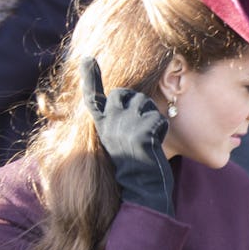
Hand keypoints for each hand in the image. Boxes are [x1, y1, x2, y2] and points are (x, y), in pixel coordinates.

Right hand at [80, 55, 173, 216]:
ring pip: (145, 104)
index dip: (90, 78)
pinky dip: (161, 130)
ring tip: (148, 141)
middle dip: (137, 102)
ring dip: (152, 117)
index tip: (87, 58)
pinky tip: (154, 146)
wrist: (142, 191)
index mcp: (102, 127)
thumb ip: (118, 120)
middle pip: (125, 93)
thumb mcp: (120, 141)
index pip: (93, 99)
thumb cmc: (135, 167)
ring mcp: (124, 128)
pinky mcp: (141, 134)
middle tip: (141, 127)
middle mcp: (109, 125)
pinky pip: (158, 119)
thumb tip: (123, 96)